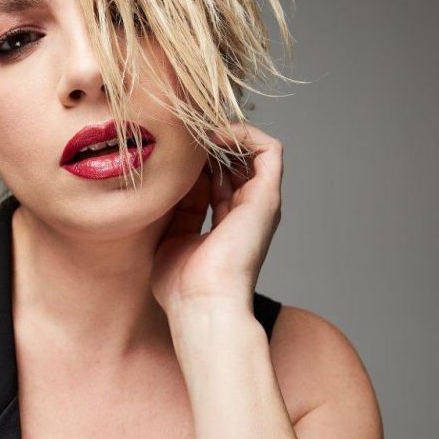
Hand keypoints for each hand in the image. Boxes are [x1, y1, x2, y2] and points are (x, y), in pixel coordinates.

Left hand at [151, 121, 282, 318]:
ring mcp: (260, 203)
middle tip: (181, 135)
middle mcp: (247, 211)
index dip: (195, 160)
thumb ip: (176, 211)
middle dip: (208, 143)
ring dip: (225, 134)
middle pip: (235, 162)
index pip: (216, 178)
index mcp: (226, 224)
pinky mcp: (267, 197)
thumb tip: (169, 181)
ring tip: (196, 133)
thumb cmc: (181, 286)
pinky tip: (213, 138)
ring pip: (253, 150)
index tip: (170, 152)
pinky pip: (269, 149)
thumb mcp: (171, 238)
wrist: (202, 305)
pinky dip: (244, 134)